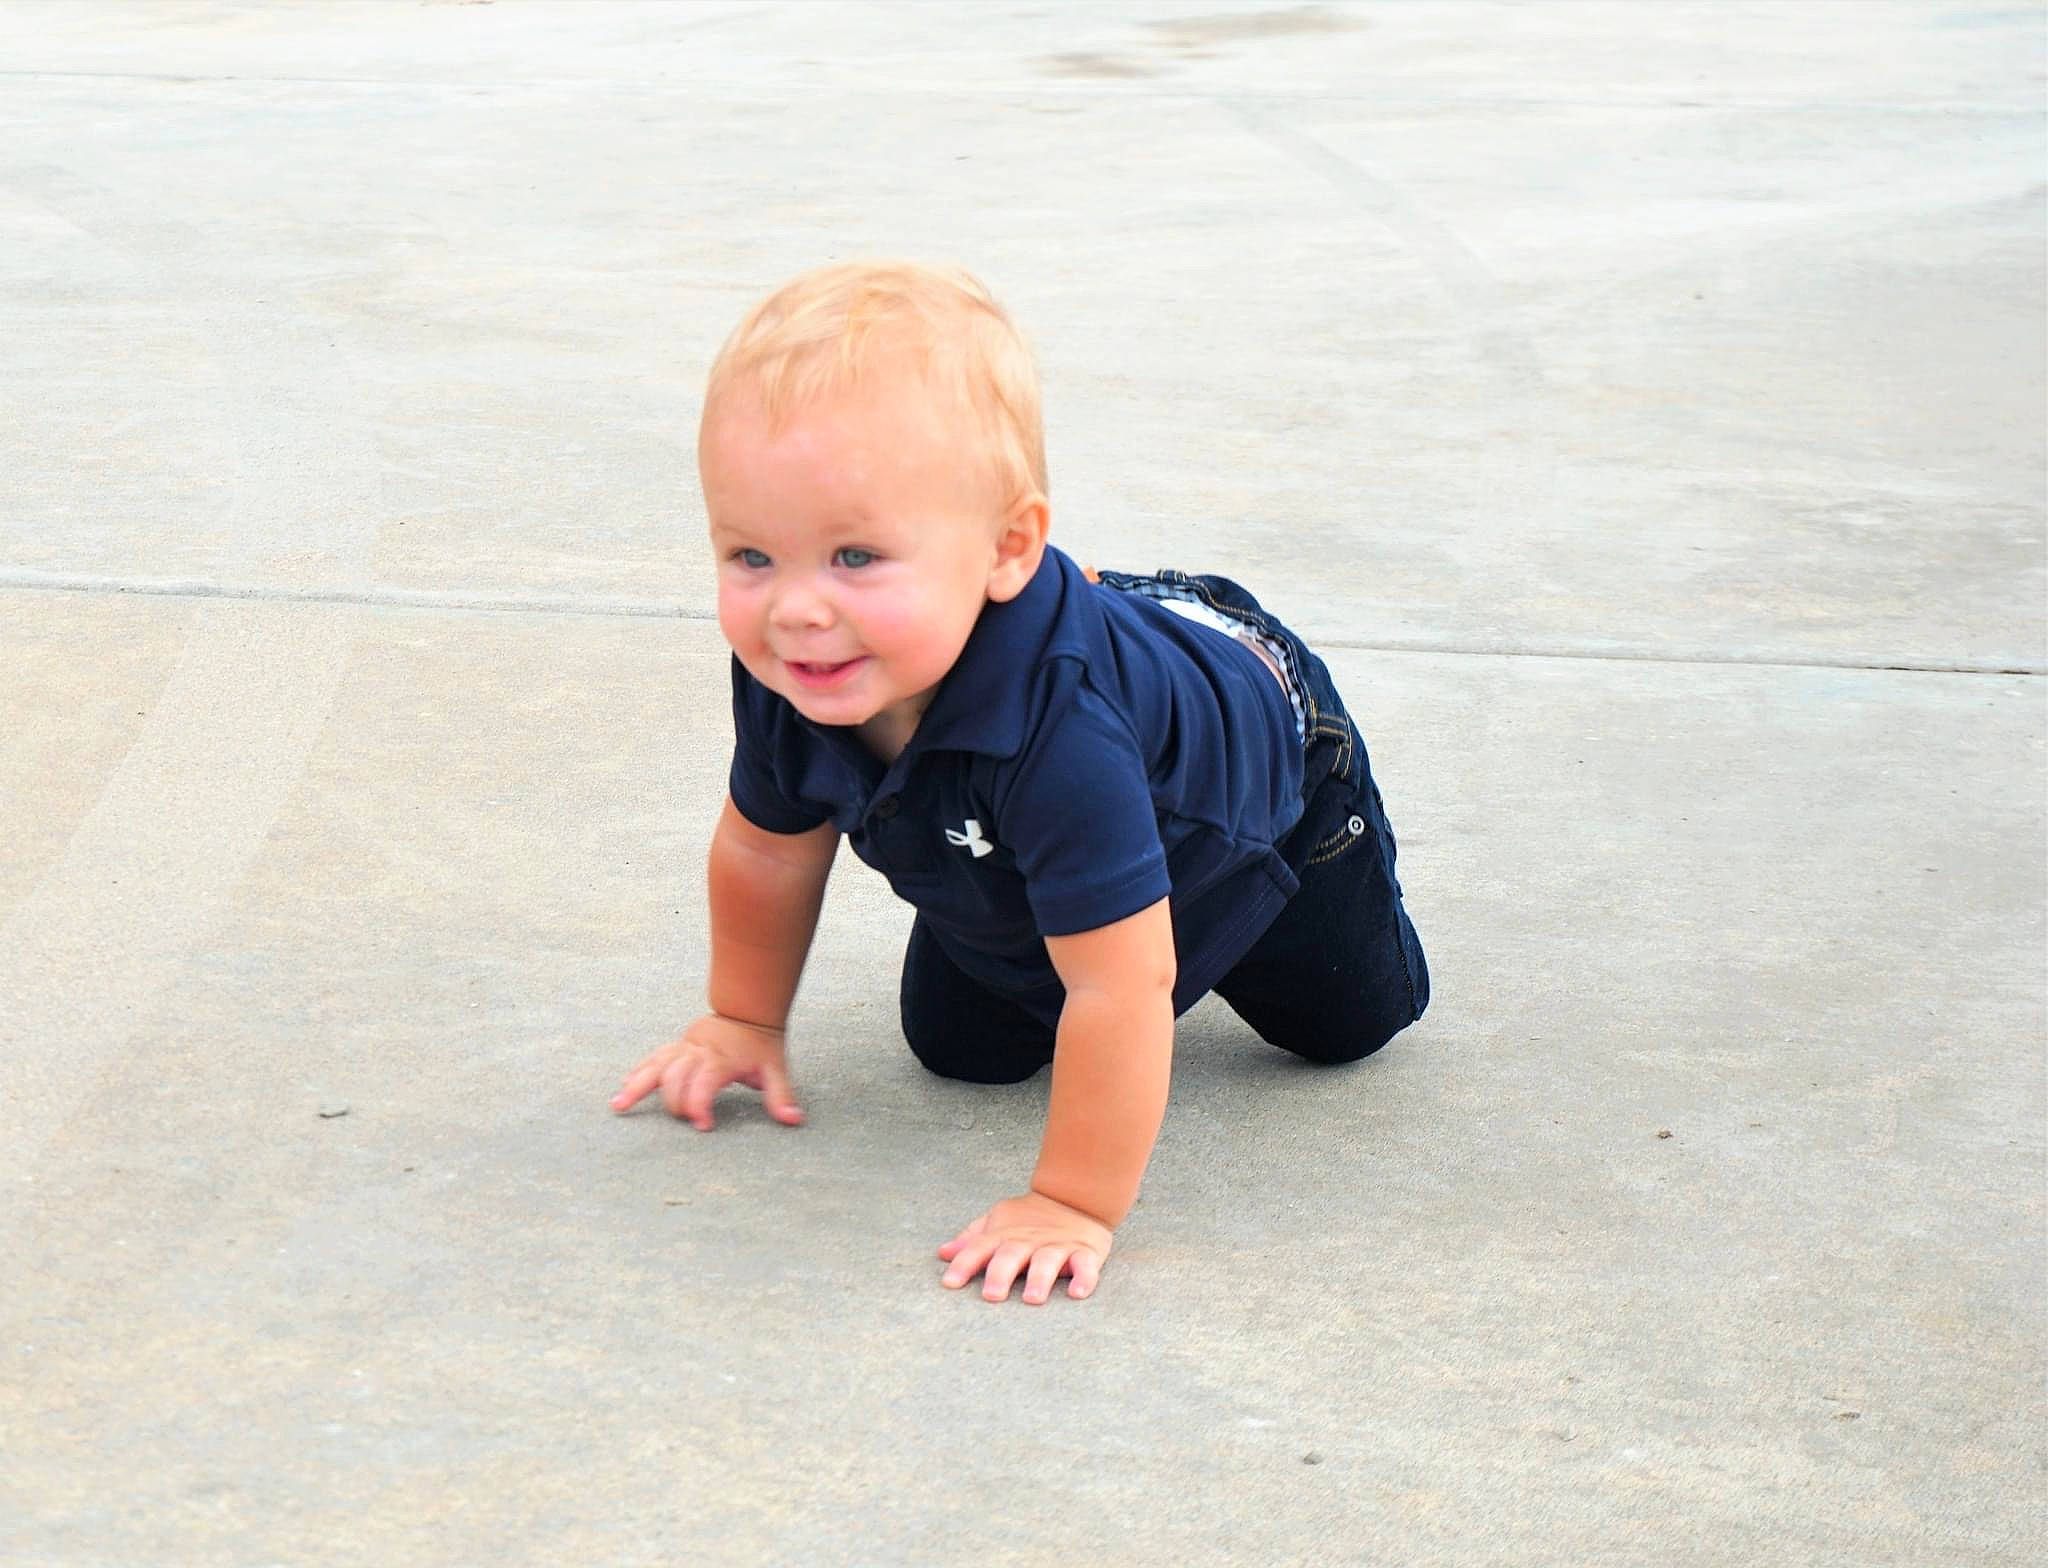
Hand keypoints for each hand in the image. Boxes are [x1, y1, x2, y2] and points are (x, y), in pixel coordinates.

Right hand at [610, 1013, 803, 1130]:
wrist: (748, 1011)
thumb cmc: (761, 1046)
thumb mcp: (776, 1069)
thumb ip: (782, 1096)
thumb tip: (795, 1121)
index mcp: (723, 1058)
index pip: (705, 1080)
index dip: (700, 1103)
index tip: (703, 1126)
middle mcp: (699, 1051)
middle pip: (676, 1075)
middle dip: (674, 1101)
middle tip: (683, 1120)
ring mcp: (685, 1047)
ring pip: (657, 1064)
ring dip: (637, 1085)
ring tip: (619, 1105)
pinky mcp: (677, 1046)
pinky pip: (653, 1057)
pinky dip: (638, 1071)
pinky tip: (623, 1086)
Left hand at [938, 1191, 1111, 1303]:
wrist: (1075, 1196)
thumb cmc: (1030, 1218)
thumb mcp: (998, 1222)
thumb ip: (972, 1239)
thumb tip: (942, 1253)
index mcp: (1005, 1234)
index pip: (980, 1248)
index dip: (964, 1264)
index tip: (950, 1283)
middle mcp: (1029, 1240)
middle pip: (1012, 1255)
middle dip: (1001, 1274)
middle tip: (992, 1295)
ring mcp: (1057, 1246)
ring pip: (1047, 1261)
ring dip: (1040, 1279)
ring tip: (1033, 1298)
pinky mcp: (1084, 1251)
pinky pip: (1086, 1265)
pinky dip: (1084, 1278)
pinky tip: (1078, 1292)